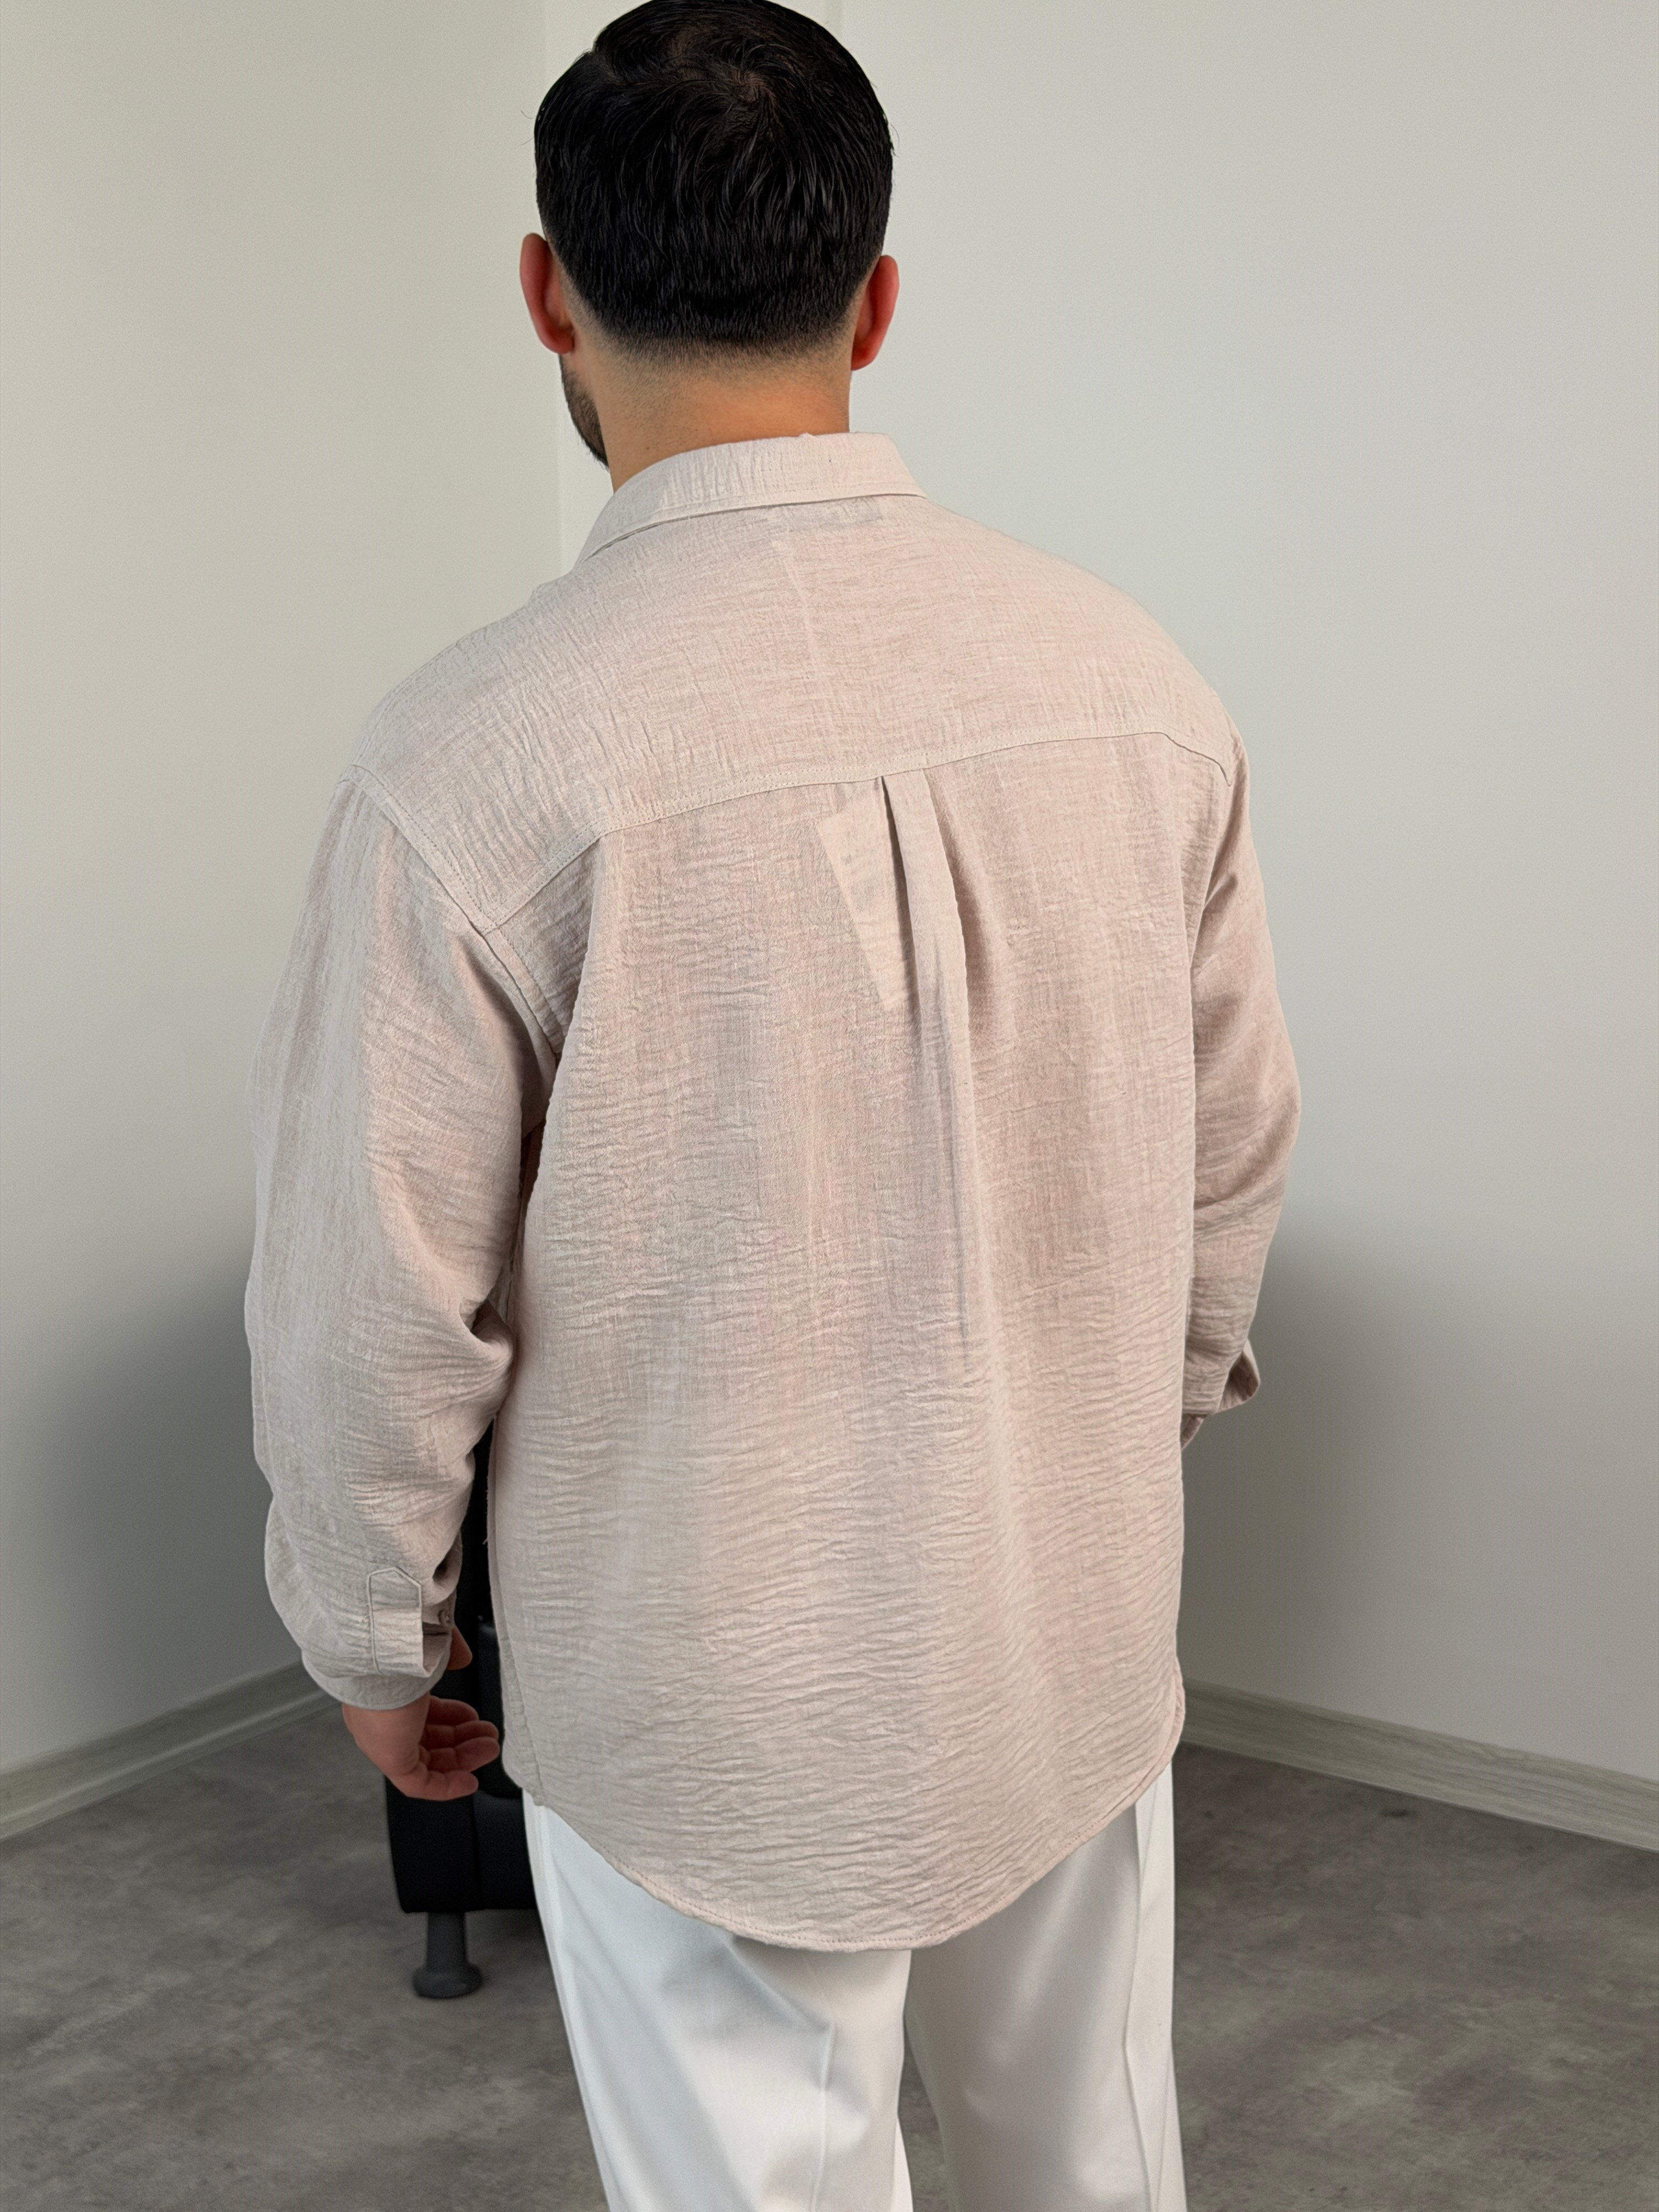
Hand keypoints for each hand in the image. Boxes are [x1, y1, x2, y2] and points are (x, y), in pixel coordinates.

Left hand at [342, 1627, 500, 1799]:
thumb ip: (447, 1653)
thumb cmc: (398, 1641)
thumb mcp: (432, 1644)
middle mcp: (380, 1717)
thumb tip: (461, 1657)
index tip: (471, 1718)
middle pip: (426, 1739)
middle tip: (488, 1735)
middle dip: (462, 1739)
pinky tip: (469, 1782)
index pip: (419, 1713)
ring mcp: (382, 1739)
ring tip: (489, 1748)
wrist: (380, 1646)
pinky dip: (446, 1787)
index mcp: (386, 1690)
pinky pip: (420, 1784)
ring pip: (427, 1760)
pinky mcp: (389, 1758)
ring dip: (462, 1758)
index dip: (450, 1717)